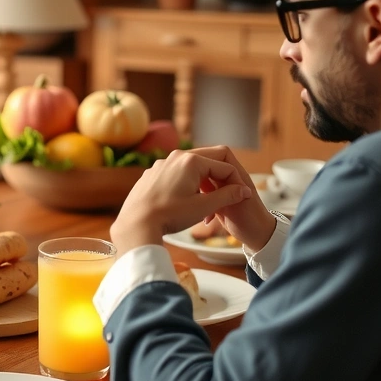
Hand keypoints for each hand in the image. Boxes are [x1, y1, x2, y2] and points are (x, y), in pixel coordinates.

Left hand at [110, 148, 253, 254]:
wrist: (136, 223)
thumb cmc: (170, 215)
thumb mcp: (204, 207)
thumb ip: (227, 196)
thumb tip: (244, 191)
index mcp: (192, 161)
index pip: (224, 167)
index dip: (236, 182)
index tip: (242, 197)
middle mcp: (176, 156)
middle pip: (209, 159)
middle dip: (221, 177)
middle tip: (229, 194)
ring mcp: (162, 163)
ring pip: (192, 166)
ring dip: (204, 180)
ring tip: (208, 200)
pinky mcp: (152, 173)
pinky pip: (176, 172)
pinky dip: (187, 182)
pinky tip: (186, 200)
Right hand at [189, 146, 278, 251]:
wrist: (256, 237)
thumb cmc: (252, 220)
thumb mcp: (238, 202)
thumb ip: (227, 188)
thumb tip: (212, 173)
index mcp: (237, 175)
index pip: (221, 154)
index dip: (210, 158)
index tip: (199, 170)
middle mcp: (229, 180)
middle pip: (210, 166)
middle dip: (199, 174)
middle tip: (189, 185)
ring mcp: (222, 190)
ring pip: (204, 180)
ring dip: (198, 190)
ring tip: (194, 200)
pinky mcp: (217, 200)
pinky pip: (204, 194)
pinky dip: (200, 202)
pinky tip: (202, 215)